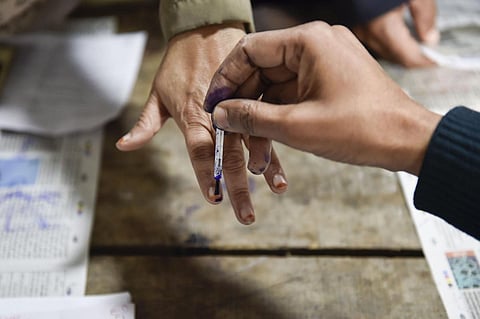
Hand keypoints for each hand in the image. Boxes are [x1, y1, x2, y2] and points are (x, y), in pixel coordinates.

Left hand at [116, 23, 287, 224]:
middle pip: (228, 156)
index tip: (213, 198)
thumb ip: (145, 123)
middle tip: (245, 215)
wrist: (205, 26)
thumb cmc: (178, 61)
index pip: (200, 151)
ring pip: (254, 140)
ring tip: (276, 189)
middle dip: (236, 187)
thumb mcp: (158, 92)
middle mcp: (218, 114)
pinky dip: (275, 144)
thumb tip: (124, 147)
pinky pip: (267, 122)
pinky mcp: (255, 97)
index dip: (206, 176)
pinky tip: (282, 160)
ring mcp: (239, 105)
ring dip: (265, 167)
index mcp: (193, 115)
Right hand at [205, 22, 441, 175]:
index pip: (249, 51)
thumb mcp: (297, 126)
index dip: (225, 79)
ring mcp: (325, 61)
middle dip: (244, 104)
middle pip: (262, 69)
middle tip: (229, 131)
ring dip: (263, 117)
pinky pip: (294, 93)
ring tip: (254, 153)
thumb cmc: (362, 129)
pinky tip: (271, 143)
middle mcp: (316, 44)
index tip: (213, 106)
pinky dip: (281, 116)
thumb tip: (220, 114)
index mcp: (308, 42)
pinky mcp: (330, 79)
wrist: (409, 141)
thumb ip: (251, 117)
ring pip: (277, 86)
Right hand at [353, 0, 437, 67]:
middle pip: (394, 58)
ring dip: (399, 50)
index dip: (425, 61)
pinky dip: (387, 41)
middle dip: (412, 57)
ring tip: (414, 42)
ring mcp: (358, 31)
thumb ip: (425, 16)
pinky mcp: (353, 25)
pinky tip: (396, 32)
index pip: (409, 58)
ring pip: (382, 51)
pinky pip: (373, 41)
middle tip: (427, 50)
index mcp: (384, 29)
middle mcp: (368, 35)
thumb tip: (429, 38)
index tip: (435, 59)